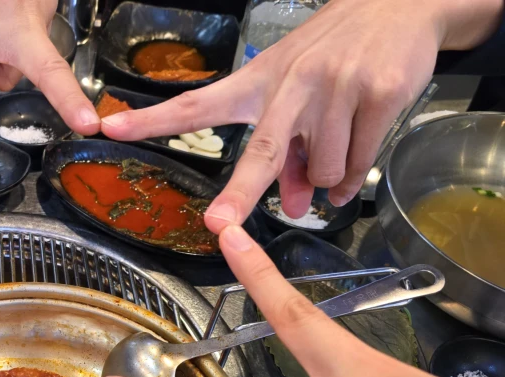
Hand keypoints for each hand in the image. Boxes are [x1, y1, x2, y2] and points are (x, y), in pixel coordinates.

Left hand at [100, 0, 503, 232]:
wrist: (397, 8)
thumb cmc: (333, 56)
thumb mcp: (294, 97)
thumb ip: (286, 155)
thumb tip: (290, 207)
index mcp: (257, 82)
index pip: (197, 104)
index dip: (153, 120)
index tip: (111, 128)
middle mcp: (291, 84)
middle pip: (263, 150)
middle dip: (239, 192)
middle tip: (219, 223)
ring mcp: (335, 88)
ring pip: (324, 170)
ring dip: (326, 183)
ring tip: (331, 165)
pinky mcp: (377, 94)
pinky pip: (360, 163)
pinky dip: (354, 178)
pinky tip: (351, 172)